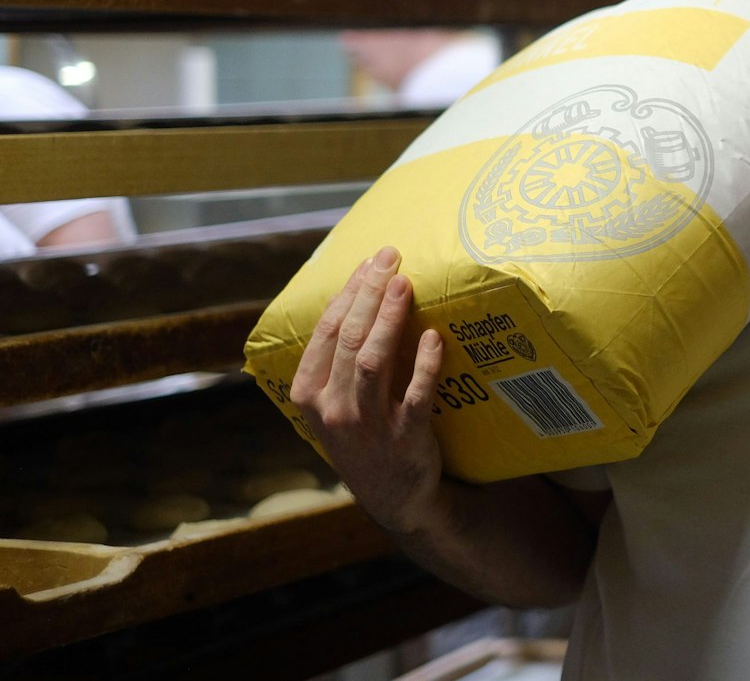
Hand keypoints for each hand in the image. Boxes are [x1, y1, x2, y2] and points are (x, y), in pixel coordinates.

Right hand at [290, 246, 446, 536]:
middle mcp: (332, 410)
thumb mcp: (333, 404)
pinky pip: (415, 395)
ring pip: (374, 362)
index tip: (369, 262)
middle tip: (391, 258)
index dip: (347, 293)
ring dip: (389, 319)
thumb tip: (359, 296)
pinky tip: (434, 337)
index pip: (325, 332)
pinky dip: (425, 364)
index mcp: (308, 396)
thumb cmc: (366, 436)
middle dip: (369, 293)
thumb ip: (336, 362)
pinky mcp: (405, 439)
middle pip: (349, 338)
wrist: (395, 497)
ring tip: (405, 284)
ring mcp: (367, 426)